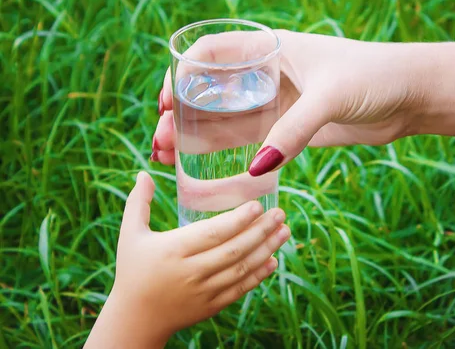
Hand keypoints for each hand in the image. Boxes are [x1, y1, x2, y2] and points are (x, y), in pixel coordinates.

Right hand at [85, 172, 289, 348]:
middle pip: (234, 249)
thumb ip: (138, 203)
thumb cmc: (133, 271)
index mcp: (173, 250)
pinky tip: (273, 260)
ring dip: (267, 249)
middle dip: (262, 230)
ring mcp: (204, 291)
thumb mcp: (130, 235)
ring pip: (242, 269)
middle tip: (280, 213)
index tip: (258, 204)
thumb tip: (144, 173)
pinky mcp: (212, 306)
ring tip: (284, 231)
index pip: (213, 232)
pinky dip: (259, 275)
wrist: (135, 319)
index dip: (238, 219)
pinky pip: (240, 289)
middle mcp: (192, 271)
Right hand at [152, 30, 428, 173]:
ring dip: (195, 135)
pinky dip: (225, 151)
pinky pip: (249, 140)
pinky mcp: (289, 128)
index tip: (165, 104)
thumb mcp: (331, 97)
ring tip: (168, 157)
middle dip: (181, 114)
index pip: (211, 53)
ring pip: (225, 119)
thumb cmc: (374, 77)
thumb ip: (294, 130)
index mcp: (270, 48)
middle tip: (161, 141)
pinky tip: (202, 167)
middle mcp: (267, 74)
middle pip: (210, 91)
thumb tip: (257, 167)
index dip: (182, 74)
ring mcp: (276, 103)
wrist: (409, 95)